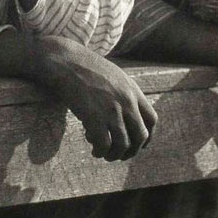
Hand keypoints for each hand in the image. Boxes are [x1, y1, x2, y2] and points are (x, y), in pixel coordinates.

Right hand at [30, 36, 157, 161]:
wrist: (66, 62)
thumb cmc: (85, 67)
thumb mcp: (114, 76)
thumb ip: (124, 93)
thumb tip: (127, 114)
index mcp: (132, 90)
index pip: (152, 120)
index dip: (147, 136)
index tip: (139, 144)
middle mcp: (126, 101)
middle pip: (140, 136)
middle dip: (132, 150)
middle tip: (120, 154)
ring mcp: (111, 110)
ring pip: (123, 145)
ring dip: (114, 154)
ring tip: (104, 154)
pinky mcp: (94, 118)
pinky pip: (104, 145)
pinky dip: (100, 151)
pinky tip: (94, 149)